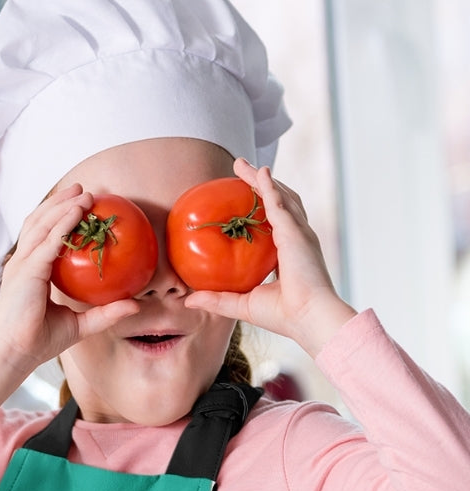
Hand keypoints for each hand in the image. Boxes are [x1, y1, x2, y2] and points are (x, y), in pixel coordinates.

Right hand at [0, 185, 138, 416]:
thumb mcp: (80, 325)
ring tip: (83, 193)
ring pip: (42, 224)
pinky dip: (63, 223)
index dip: (58, 219)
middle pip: (39, 222)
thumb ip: (105, 313)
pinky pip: (48, 240)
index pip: (42, 237)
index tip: (79, 207)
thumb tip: (135, 305)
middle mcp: (22, 264)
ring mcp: (22, 265)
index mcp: (29, 273)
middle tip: (83, 190)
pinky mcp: (27, 271)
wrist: (16, 353)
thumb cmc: (40, 341)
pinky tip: (78, 211)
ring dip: (62, 205)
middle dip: (59, 202)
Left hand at [184, 159, 355, 356]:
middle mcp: (296, 239)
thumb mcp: (241, 305)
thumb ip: (216, 299)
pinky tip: (259, 173)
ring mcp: (298, 233)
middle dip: (262, 184)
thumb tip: (188, 300)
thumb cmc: (282, 316)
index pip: (274, 225)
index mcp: (288, 254)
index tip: (244, 200)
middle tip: (241, 170)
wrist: (308, 318)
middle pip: (279, 202)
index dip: (262, 210)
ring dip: (262, 179)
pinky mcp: (295, 233)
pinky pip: (279, 203)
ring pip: (280, 196)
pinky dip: (269, 186)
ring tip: (245, 166)